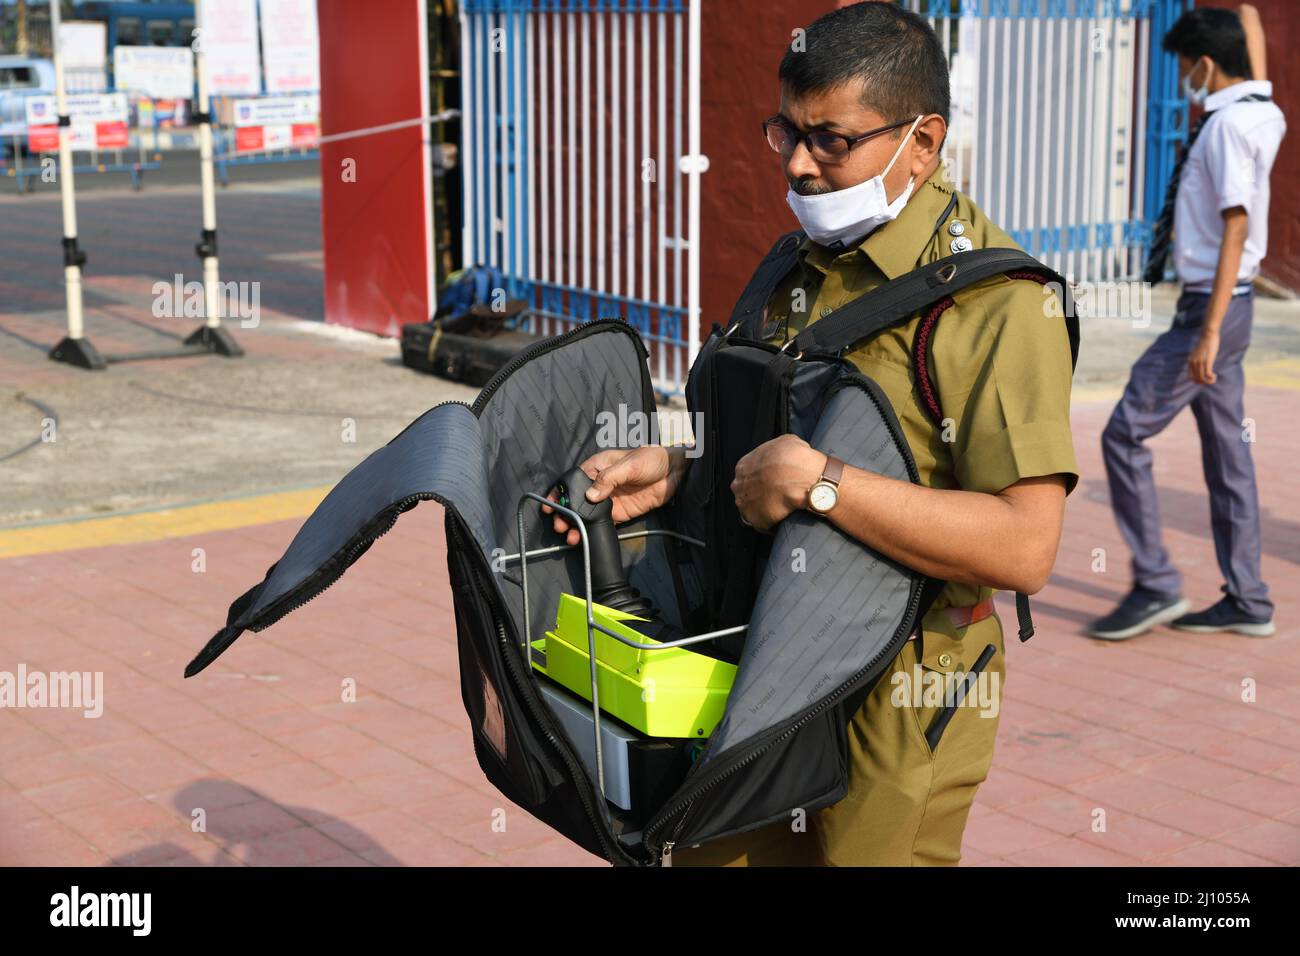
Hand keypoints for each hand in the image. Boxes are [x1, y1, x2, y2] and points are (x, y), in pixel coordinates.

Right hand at [542, 445, 685, 545]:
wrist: (675, 471)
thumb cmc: (652, 459)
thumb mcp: (630, 464)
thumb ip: (609, 478)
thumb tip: (590, 495)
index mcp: (597, 467)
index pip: (573, 481)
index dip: (560, 493)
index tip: (550, 505)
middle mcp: (600, 484)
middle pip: (577, 500)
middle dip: (566, 513)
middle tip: (559, 525)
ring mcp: (609, 499)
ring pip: (588, 514)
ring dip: (577, 525)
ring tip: (570, 536)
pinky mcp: (620, 512)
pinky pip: (604, 523)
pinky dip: (594, 531)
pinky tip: (586, 539)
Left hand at [731, 433, 826, 532]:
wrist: (800, 478)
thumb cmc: (794, 458)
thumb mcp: (787, 441)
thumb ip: (779, 448)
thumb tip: (785, 451)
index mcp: (743, 466)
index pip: (749, 474)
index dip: (763, 477)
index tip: (775, 480)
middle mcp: (739, 486)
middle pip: (748, 492)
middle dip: (761, 493)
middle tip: (780, 493)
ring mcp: (745, 505)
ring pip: (754, 509)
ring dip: (766, 509)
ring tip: (785, 507)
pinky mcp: (756, 522)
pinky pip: (764, 525)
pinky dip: (774, 524)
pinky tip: (786, 518)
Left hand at [1189, 329, 1219, 384]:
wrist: (1208, 334)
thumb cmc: (1205, 343)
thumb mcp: (1198, 353)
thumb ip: (1198, 359)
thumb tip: (1201, 365)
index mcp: (1190, 362)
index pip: (1191, 377)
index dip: (1198, 381)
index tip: (1205, 379)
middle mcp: (1193, 363)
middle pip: (1197, 379)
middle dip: (1205, 382)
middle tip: (1211, 379)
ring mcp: (1200, 362)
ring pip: (1202, 378)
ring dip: (1209, 381)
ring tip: (1214, 378)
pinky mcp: (1207, 360)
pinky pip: (1207, 374)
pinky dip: (1211, 378)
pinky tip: (1215, 376)